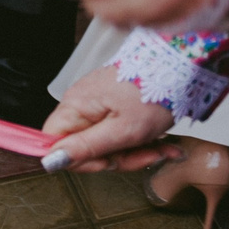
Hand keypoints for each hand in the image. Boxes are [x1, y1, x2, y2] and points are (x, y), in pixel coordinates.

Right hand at [44, 65, 180, 170]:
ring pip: (106, 142)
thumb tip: (50, 160)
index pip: (54, 143)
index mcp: (76, 107)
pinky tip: (160, 142)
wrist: (177, 67)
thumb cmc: (152, 94)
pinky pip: (118, 130)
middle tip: (144, 154)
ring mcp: (98, 102)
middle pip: (85, 146)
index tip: (107, 162)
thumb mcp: (122, 131)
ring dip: (136, 151)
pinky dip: (139, 139)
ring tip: (161, 148)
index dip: (78, 159)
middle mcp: (81, 102)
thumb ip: (86, 148)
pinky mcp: (113, 103)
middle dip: (119, 157)